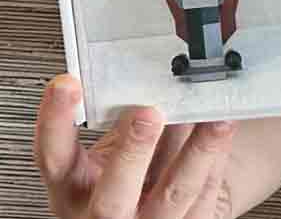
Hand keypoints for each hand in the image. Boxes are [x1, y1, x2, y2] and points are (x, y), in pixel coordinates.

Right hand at [34, 75, 235, 218]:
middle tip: (148, 114)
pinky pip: (206, 192)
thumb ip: (126, 119)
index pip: (54, 159)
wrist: (159, 212)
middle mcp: (104, 214)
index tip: (67, 85)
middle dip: (132, 154)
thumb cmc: (132, 175)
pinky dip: (219, 159)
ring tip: (215, 118)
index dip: (55, 123)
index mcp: (75, 188)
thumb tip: (148, 76)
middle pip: (112, 196)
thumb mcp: (114, 148)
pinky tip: (226, 132)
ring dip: (197, 153)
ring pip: (173, 195)